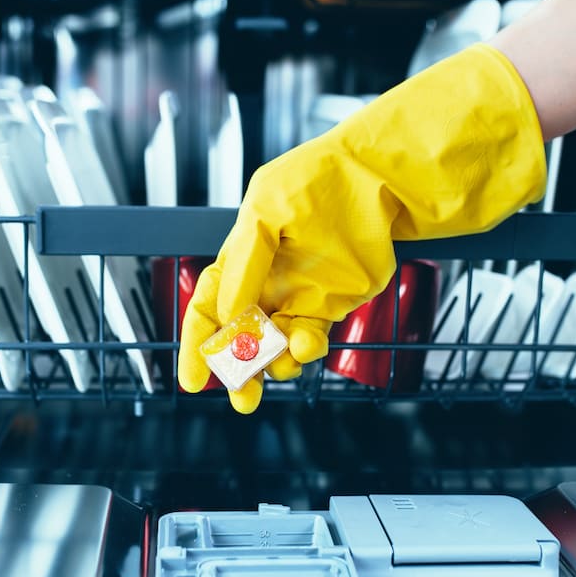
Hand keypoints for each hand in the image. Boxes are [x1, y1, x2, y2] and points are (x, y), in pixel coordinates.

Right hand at [178, 44, 545, 412]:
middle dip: (236, 370)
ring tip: (283, 364)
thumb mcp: (269, 210)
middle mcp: (267, 281)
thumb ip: (245, 262)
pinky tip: (309, 346)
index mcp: (242, 256)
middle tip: (240, 397)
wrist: (384, 179)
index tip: (192, 380)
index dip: (197, 343)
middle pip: (240, 337)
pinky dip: (307, 351)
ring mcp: (300, 295)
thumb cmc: (321, 181)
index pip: (209, 305)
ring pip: (276, 346)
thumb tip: (226, 314)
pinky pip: (311, 340)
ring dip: (274, 365)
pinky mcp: (333, 305)